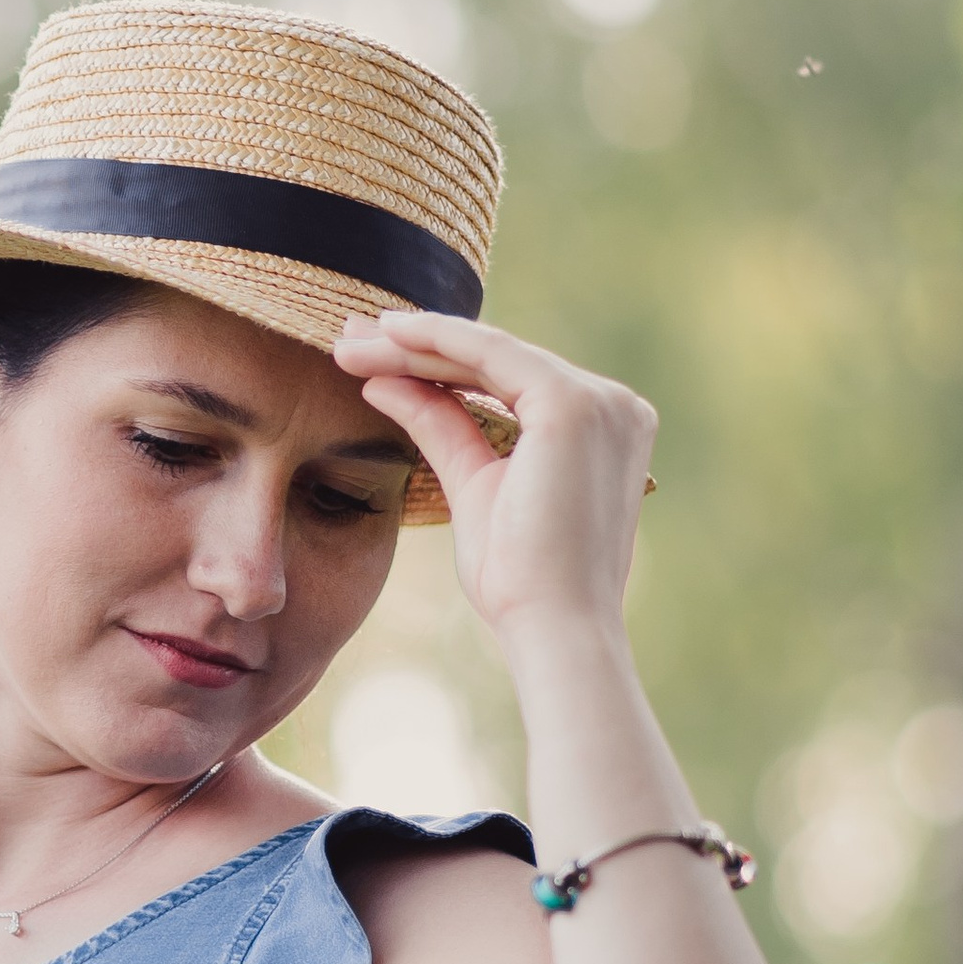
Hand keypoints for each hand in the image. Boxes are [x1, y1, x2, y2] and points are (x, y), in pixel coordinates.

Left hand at [330, 308, 654, 645]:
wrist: (553, 627)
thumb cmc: (520, 577)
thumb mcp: (472, 485)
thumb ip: (440, 428)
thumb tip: (383, 384)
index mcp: (600, 427)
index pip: (506, 380)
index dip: (436, 363)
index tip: (372, 355)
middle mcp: (612, 405)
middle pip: (495, 360)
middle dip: (416, 347)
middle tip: (349, 336)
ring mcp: (600, 401)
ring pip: (488, 353)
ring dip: (414, 344)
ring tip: (351, 343)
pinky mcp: (573, 405)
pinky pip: (491, 355)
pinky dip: (438, 341)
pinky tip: (390, 337)